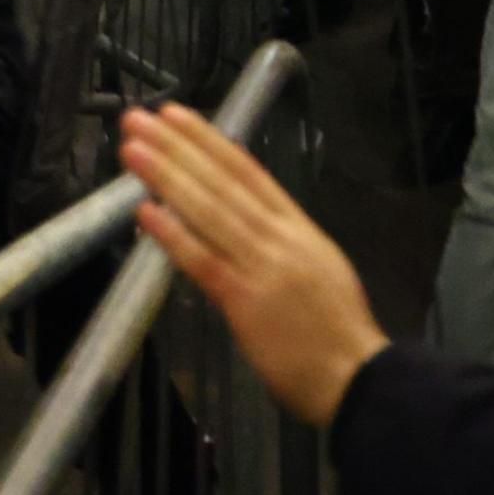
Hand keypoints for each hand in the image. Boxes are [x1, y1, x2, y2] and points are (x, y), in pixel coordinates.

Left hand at [119, 104, 386, 429]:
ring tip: (132, 151)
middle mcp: (280, 237)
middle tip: (138, 118)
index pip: (249, 172)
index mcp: (299, 227)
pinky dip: (173, 234)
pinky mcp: (247, 302)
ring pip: (209, 211)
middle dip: (178, 147)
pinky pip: (204, 261)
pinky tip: (144, 212)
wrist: (361, 379)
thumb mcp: (319, 268)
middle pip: (222, 182)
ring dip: (166, 177)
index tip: (177, 115)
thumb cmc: (339, 333)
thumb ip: (281, 243)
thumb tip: (243, 220)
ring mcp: (263, 267)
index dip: (209, 141)